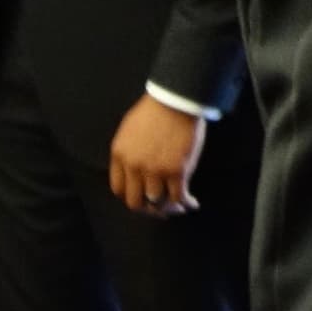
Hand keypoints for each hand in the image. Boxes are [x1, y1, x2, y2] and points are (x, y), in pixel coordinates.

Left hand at [109, 95, 207, 215]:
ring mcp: (155, 170)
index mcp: (119, 155)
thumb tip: (134, 171)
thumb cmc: (155, 110)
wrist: (176, 100)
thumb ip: (128, 152)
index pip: (118, 189)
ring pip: (158, 202)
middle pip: (136, 202)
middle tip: (160, 210)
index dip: (131, 198)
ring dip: (169, 209)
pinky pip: (179, 197)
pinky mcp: (177, 171)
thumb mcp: (129, 130)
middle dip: (148, 210)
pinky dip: (186, 204)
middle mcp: (134, 166)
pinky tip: (192, 203)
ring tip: (179, 207)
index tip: (142, 200)